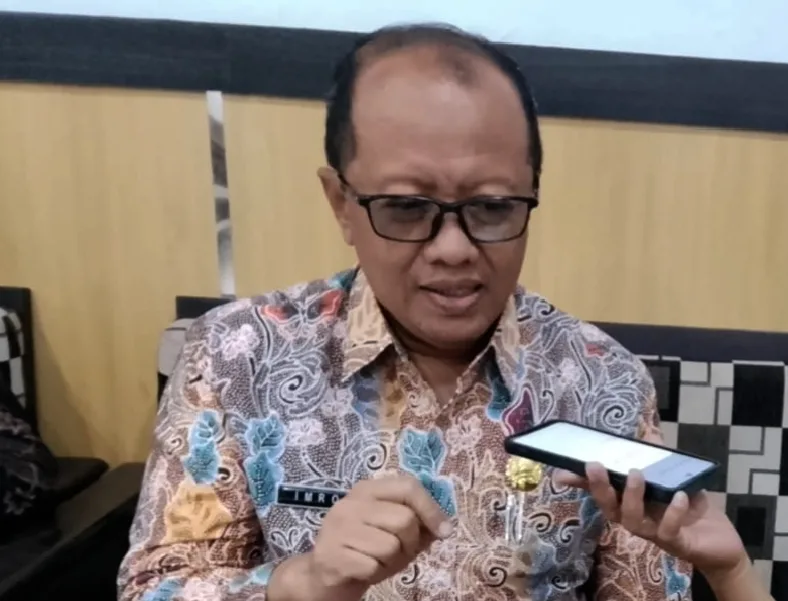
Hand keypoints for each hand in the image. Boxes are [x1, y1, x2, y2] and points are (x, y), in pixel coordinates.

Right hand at [302, 475, 452, 600]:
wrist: (325, 575)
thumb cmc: (366, 550)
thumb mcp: (395, 534)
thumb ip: (419, 525)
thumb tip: (444, 526)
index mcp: (368, 490)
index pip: (408, 486)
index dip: (431, 509)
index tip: (444, 531)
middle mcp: (351, 502)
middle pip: (404, 519)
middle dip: (410, 543)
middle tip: (399, 553)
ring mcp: (338, 527)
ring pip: (390, 545)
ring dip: (391, 561)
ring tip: (377, 560)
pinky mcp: (331, 553)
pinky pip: (371, 565)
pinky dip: (374, 573)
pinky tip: (362, 569)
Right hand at [555, 459, 746, 576]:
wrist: (720, 541)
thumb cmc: (689, 506)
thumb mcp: (672, 477)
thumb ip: (657, 455)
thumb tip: (645, 428)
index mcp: (628, 501)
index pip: (599, 491)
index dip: (578, 482)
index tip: (560, 472)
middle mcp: (634, 517)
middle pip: (607, 506)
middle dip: (599, 486)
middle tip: (594, 465)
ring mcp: (652, 531)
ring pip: (631, 519)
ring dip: (631, 496)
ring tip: (637, 474)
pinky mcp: (676, 543)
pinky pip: (668, 530)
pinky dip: (673, 513)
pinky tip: (680, 497)